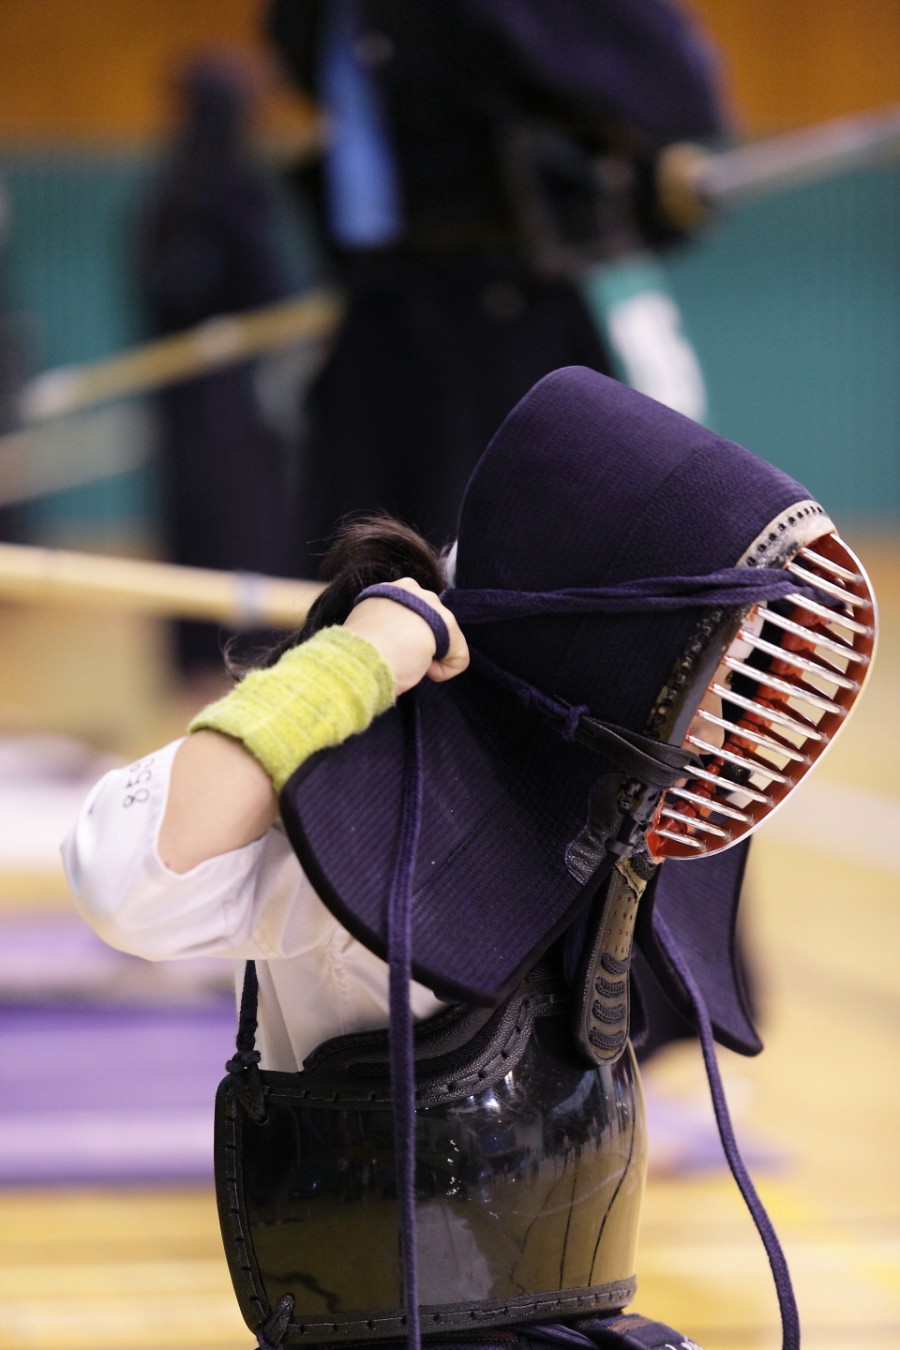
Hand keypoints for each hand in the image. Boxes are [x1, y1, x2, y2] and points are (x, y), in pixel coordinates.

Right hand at [344, 577, 468, 696]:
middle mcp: (411, 589)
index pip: (406, 615)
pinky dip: (444, 671)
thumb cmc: (356, 652)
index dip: (399, 639)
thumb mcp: (365, 628)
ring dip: (429, 656)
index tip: (387, 651)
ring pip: (443, 639)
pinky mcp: (448, 623)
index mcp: (385, 591)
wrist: (362, 658)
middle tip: (399, 658)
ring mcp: (431, 603)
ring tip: (408, 663)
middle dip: (419, 644)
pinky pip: (458, 657)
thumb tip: (394, 640)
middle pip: (427, 623)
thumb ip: (383, 625)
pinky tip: (423, 670)